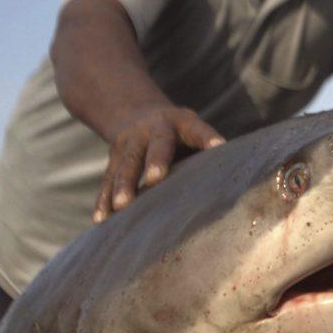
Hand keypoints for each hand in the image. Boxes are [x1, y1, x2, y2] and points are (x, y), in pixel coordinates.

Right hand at [94, 106, 223, 222]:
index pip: (197, 130)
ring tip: (122, 207)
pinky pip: (107, 180)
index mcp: (182, 123)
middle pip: (155, 146)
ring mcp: (130, 143)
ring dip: (123, 186)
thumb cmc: (181, 134)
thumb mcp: (194, 132)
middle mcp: (154, 130)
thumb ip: (207, 152)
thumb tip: (231, 186)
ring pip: (126, 164)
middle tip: (155, 179)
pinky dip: (103, 200)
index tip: (218, 145)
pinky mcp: (113, 159)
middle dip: (155, 162)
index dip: (207, 137)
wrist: (136, 113)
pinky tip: (101, 220)